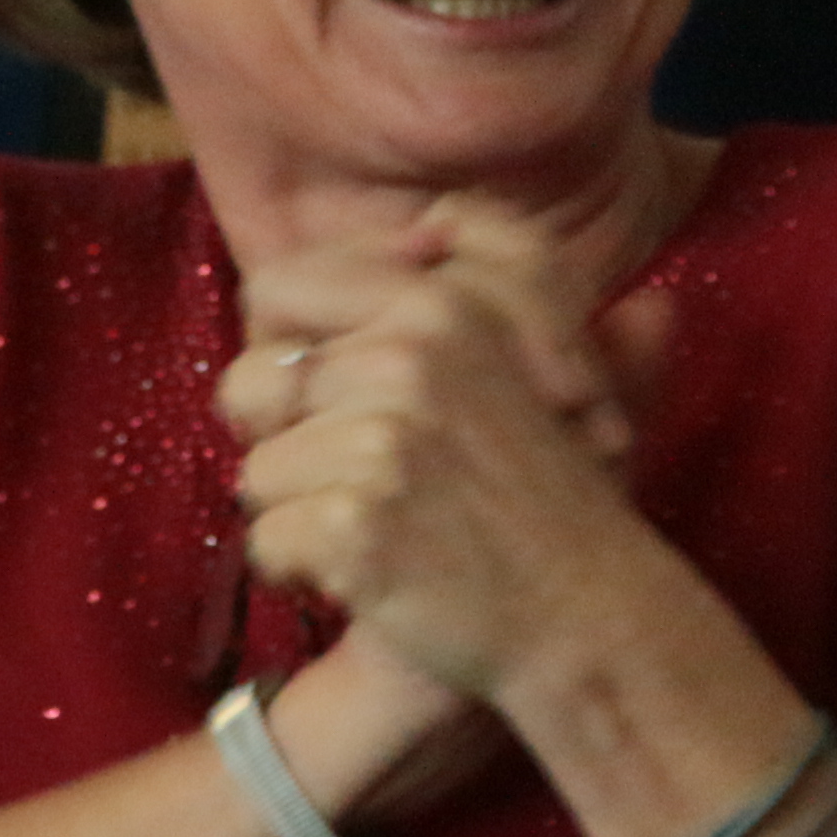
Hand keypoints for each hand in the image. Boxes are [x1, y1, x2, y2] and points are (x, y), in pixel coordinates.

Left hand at [229, 206, 680, 708]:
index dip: (280, 351)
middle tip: (358, 482)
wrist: (587, 615)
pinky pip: (268, 543)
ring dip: (302, 515)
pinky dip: (305, 574)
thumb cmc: (548, 491)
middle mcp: (412, 354)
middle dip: (286, 445)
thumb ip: (488, 271)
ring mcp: (386, 438)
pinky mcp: (359, 523)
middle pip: (249, 386)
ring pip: (255, 474)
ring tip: (382, 530)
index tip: (325, 401)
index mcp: (442, 299)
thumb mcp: (546, 352)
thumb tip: (431, 220)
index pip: (276, 290)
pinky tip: (371, 577)